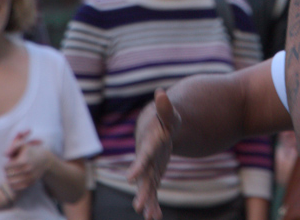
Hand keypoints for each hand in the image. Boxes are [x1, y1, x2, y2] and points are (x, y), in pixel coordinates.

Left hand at [4, 130, 51, 192]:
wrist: (45, 160)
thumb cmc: (31, 152)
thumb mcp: (23, 146)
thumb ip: (13, 147)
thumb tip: (4, 154)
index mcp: (23, 161)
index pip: (6, 167)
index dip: (5, 165)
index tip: (9, 163)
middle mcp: (27, 170)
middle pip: (8, 175)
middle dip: (7, 172)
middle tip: (10, 169)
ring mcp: (29, 177)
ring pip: (11, 182)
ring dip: (9, 178)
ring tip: (11, 174)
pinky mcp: (31, 182)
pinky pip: (17, 187)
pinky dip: (13, 185)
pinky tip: (14, 180)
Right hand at [126, 89, 179, 219]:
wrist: (155, 127)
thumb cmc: (164, 119)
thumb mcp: (169, 114)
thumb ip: (165, 107)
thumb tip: (161, 92)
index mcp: (149, 144)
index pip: (144, 156)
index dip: (138, 166)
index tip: (131, 178)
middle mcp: (146, 159)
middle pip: (144, 177)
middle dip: (142, 192)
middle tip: (139, 207)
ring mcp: (149, 168)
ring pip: (148, 187)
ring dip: (148, 202)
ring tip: (151, 218)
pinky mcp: (153, 175)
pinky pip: (153, 191)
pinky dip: (154, 204)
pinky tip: (155, 217)